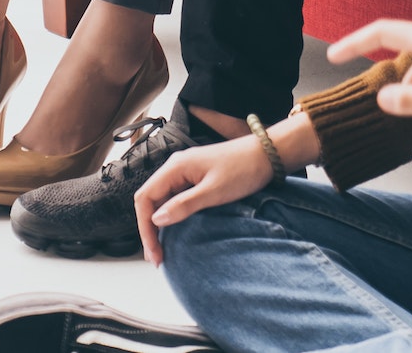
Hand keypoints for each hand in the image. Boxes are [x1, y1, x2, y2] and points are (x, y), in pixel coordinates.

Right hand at [134, 137, 276, 265]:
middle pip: (151, 200)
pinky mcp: (196, 177)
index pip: (145, 198)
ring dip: (160, 224)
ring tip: (164, 249)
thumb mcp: (214, 192)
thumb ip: (184, 205)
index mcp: (175, 167)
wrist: (267, 154)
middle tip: (157, 257)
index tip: (154, 252)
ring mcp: (185, 172)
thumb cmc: (243, 169)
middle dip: (149, 229)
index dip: (145, 227)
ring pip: (162, 200)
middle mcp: (176, 167)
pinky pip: (175, 198)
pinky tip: (176, 230)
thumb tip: (156, 220)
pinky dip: (172, 215)